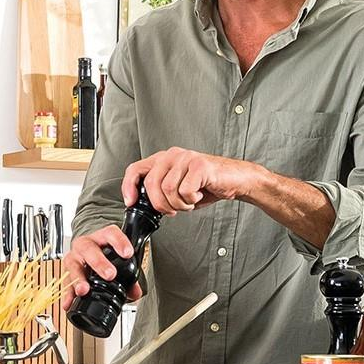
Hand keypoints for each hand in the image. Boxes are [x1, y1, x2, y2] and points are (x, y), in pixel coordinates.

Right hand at [61, 225, 143, 309]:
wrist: (86, 252)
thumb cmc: (104, 255)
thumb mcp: (117, 260)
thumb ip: (130, 277)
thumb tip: (135, 292)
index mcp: (102, 238)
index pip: (111, 234)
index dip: (120, 242)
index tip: (127, 254)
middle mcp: (86, 244)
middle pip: (89, 249)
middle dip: (99, 262)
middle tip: (110, 274)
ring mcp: (74, 257)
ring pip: (74, 265)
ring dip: (79, 279)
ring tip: (84, 290)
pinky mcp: (66, 271)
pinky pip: (66, 282)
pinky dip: (68, 294)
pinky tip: (70, 302)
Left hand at [121, 147, 269, 214]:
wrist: (235, 181)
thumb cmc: (207, 185)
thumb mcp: (177, 188)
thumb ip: (160, 191)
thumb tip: (141, 204)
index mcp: (163, 159)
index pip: (135, 169)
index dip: (129, 186)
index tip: (131, 202)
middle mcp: (172, 155)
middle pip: (151, 184)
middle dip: (161, 205)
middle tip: (174, 209)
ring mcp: (185, 158)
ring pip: (168, 189)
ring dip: (179, 204)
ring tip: (189, 201)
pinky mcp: (199, 165)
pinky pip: (185, 190)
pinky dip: (191, 201)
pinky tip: (198, 196)